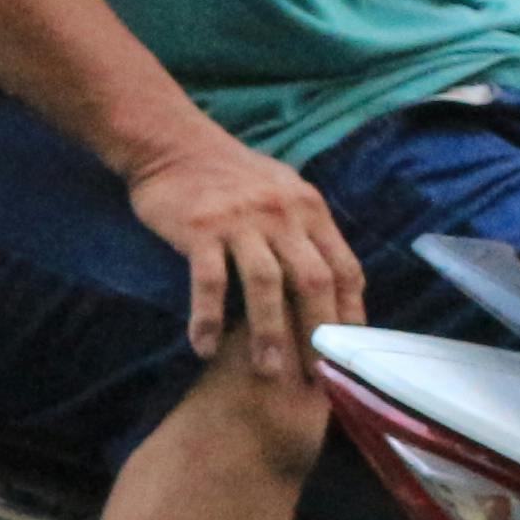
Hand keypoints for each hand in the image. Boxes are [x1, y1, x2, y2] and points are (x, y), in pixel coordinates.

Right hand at [122, 126, 363, 377]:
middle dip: (317, 333)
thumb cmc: (225, 172)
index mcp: (308, 208)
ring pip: (265, 286)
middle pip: (312, 281)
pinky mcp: (199, 228)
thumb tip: (326, 278)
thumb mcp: (280, 189)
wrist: (169, 142)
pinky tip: (204, 347)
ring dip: (269, 334)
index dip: (350, 313)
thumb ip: (303, 228)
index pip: (344, 268)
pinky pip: (209, 281)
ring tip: (268, 374)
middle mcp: (282, 214)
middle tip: (316, 377)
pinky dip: (207, 318)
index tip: (347, 353)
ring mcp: (240, 221)